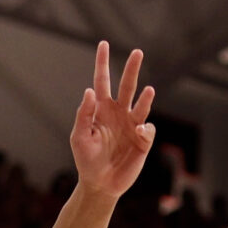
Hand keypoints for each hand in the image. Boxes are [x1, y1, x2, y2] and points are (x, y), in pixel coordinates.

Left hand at [68, 41, 157, 199]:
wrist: (100, 184)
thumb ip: (84, 114)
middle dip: (131, 69)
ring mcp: (132, 125)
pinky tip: (139, 135)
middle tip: (137, 52)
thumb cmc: (86, 159)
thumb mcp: (79, 137)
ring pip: (142, 104)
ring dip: (146, 97)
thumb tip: (89, 91)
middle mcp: (119, 113)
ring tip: (148, 90)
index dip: (102, 64)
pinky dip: (145, 130)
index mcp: (101, 110)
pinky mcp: (143, 140)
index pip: (102, 82)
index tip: (103, 44)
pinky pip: (148, 130)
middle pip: (126, 86)